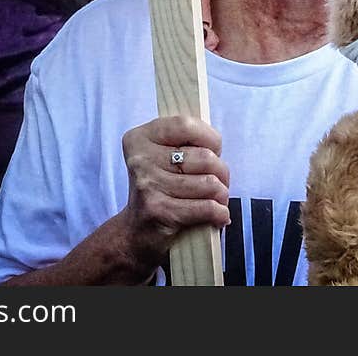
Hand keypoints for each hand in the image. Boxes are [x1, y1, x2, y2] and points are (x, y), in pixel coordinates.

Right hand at [119, 116, 229, 271]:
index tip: (215, 149)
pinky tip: (219, 214)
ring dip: (222, 194)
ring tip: (217, 198)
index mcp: (140, 139)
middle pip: (204, 156)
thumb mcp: (160, 156)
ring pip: (209, 184)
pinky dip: (220, 212)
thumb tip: (216, 143)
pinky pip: (207, 207)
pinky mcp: (160, 211)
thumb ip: (182, 142)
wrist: (135, 232)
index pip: (185, 124)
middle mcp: (141, 159)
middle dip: (221, 171)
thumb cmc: (158, 188)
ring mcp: (149, 185)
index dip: (210, 137)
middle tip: (218, 180)